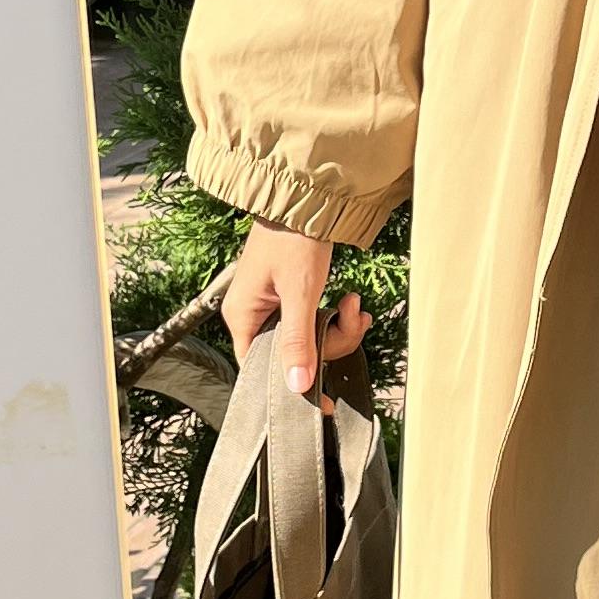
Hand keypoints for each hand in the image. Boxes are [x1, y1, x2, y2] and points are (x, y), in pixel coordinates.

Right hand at [219, 223, 371, 398]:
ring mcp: (274, 307)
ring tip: (354, 304)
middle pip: (292, 356)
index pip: (260, 371)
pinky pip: (315, 322)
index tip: (324, 401)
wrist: (305, 196)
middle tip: (353, 318)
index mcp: (243, 317)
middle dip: (330, 343)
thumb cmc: (294, 238)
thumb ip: (298, 340)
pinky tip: (351, 301)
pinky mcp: (292, 298)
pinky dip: (336, 316)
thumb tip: (297, 387)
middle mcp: (254, 316)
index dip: (292, 387)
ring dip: (339, 327)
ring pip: (310, 339)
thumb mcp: (300, 292)